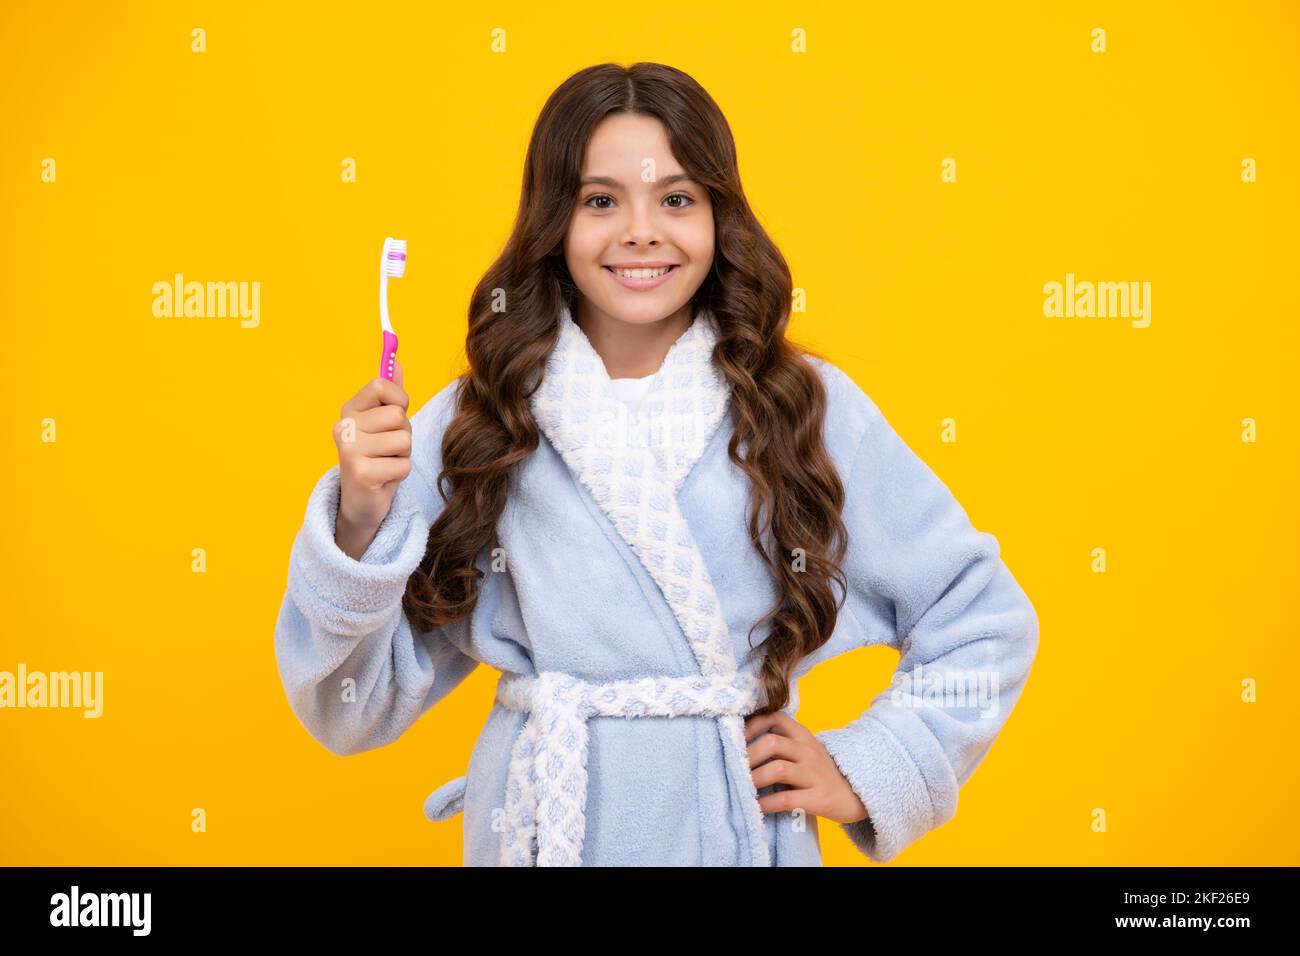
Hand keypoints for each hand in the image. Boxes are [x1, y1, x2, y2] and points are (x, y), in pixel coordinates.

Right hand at [334, 358, 411, 555]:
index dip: (399, 400)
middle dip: (403, 434)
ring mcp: (349, 451)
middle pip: (398, 416)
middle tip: (387, 449)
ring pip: (404, 440)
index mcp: (349, 411)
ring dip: (403, 455)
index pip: (381, 385)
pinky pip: (403, 465)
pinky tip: (384, 479)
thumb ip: (390, 394)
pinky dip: (400, 474)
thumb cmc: (377, 457)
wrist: (361, 502)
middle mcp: (343, 427)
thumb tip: (397, 363)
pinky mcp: (361, 474)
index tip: (394, 415)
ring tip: (385, 463)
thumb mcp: (384, 424)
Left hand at [744, 710, 869, 825]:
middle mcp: (808, 751)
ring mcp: (815, 774)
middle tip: (734, 768)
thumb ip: (782, 743)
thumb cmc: (820, 772)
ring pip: (778, 769)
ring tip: (741, 788)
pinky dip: (766, 804)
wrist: (856, 795)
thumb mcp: (805, 750)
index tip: (736, 738)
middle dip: (748, 756)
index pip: (776, 718)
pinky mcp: (819, 798)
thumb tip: (742, 743)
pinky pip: (787, 799)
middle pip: (772, 743)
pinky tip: (756, 807)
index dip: (752, 725)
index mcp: (803, 736)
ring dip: (754, 779)